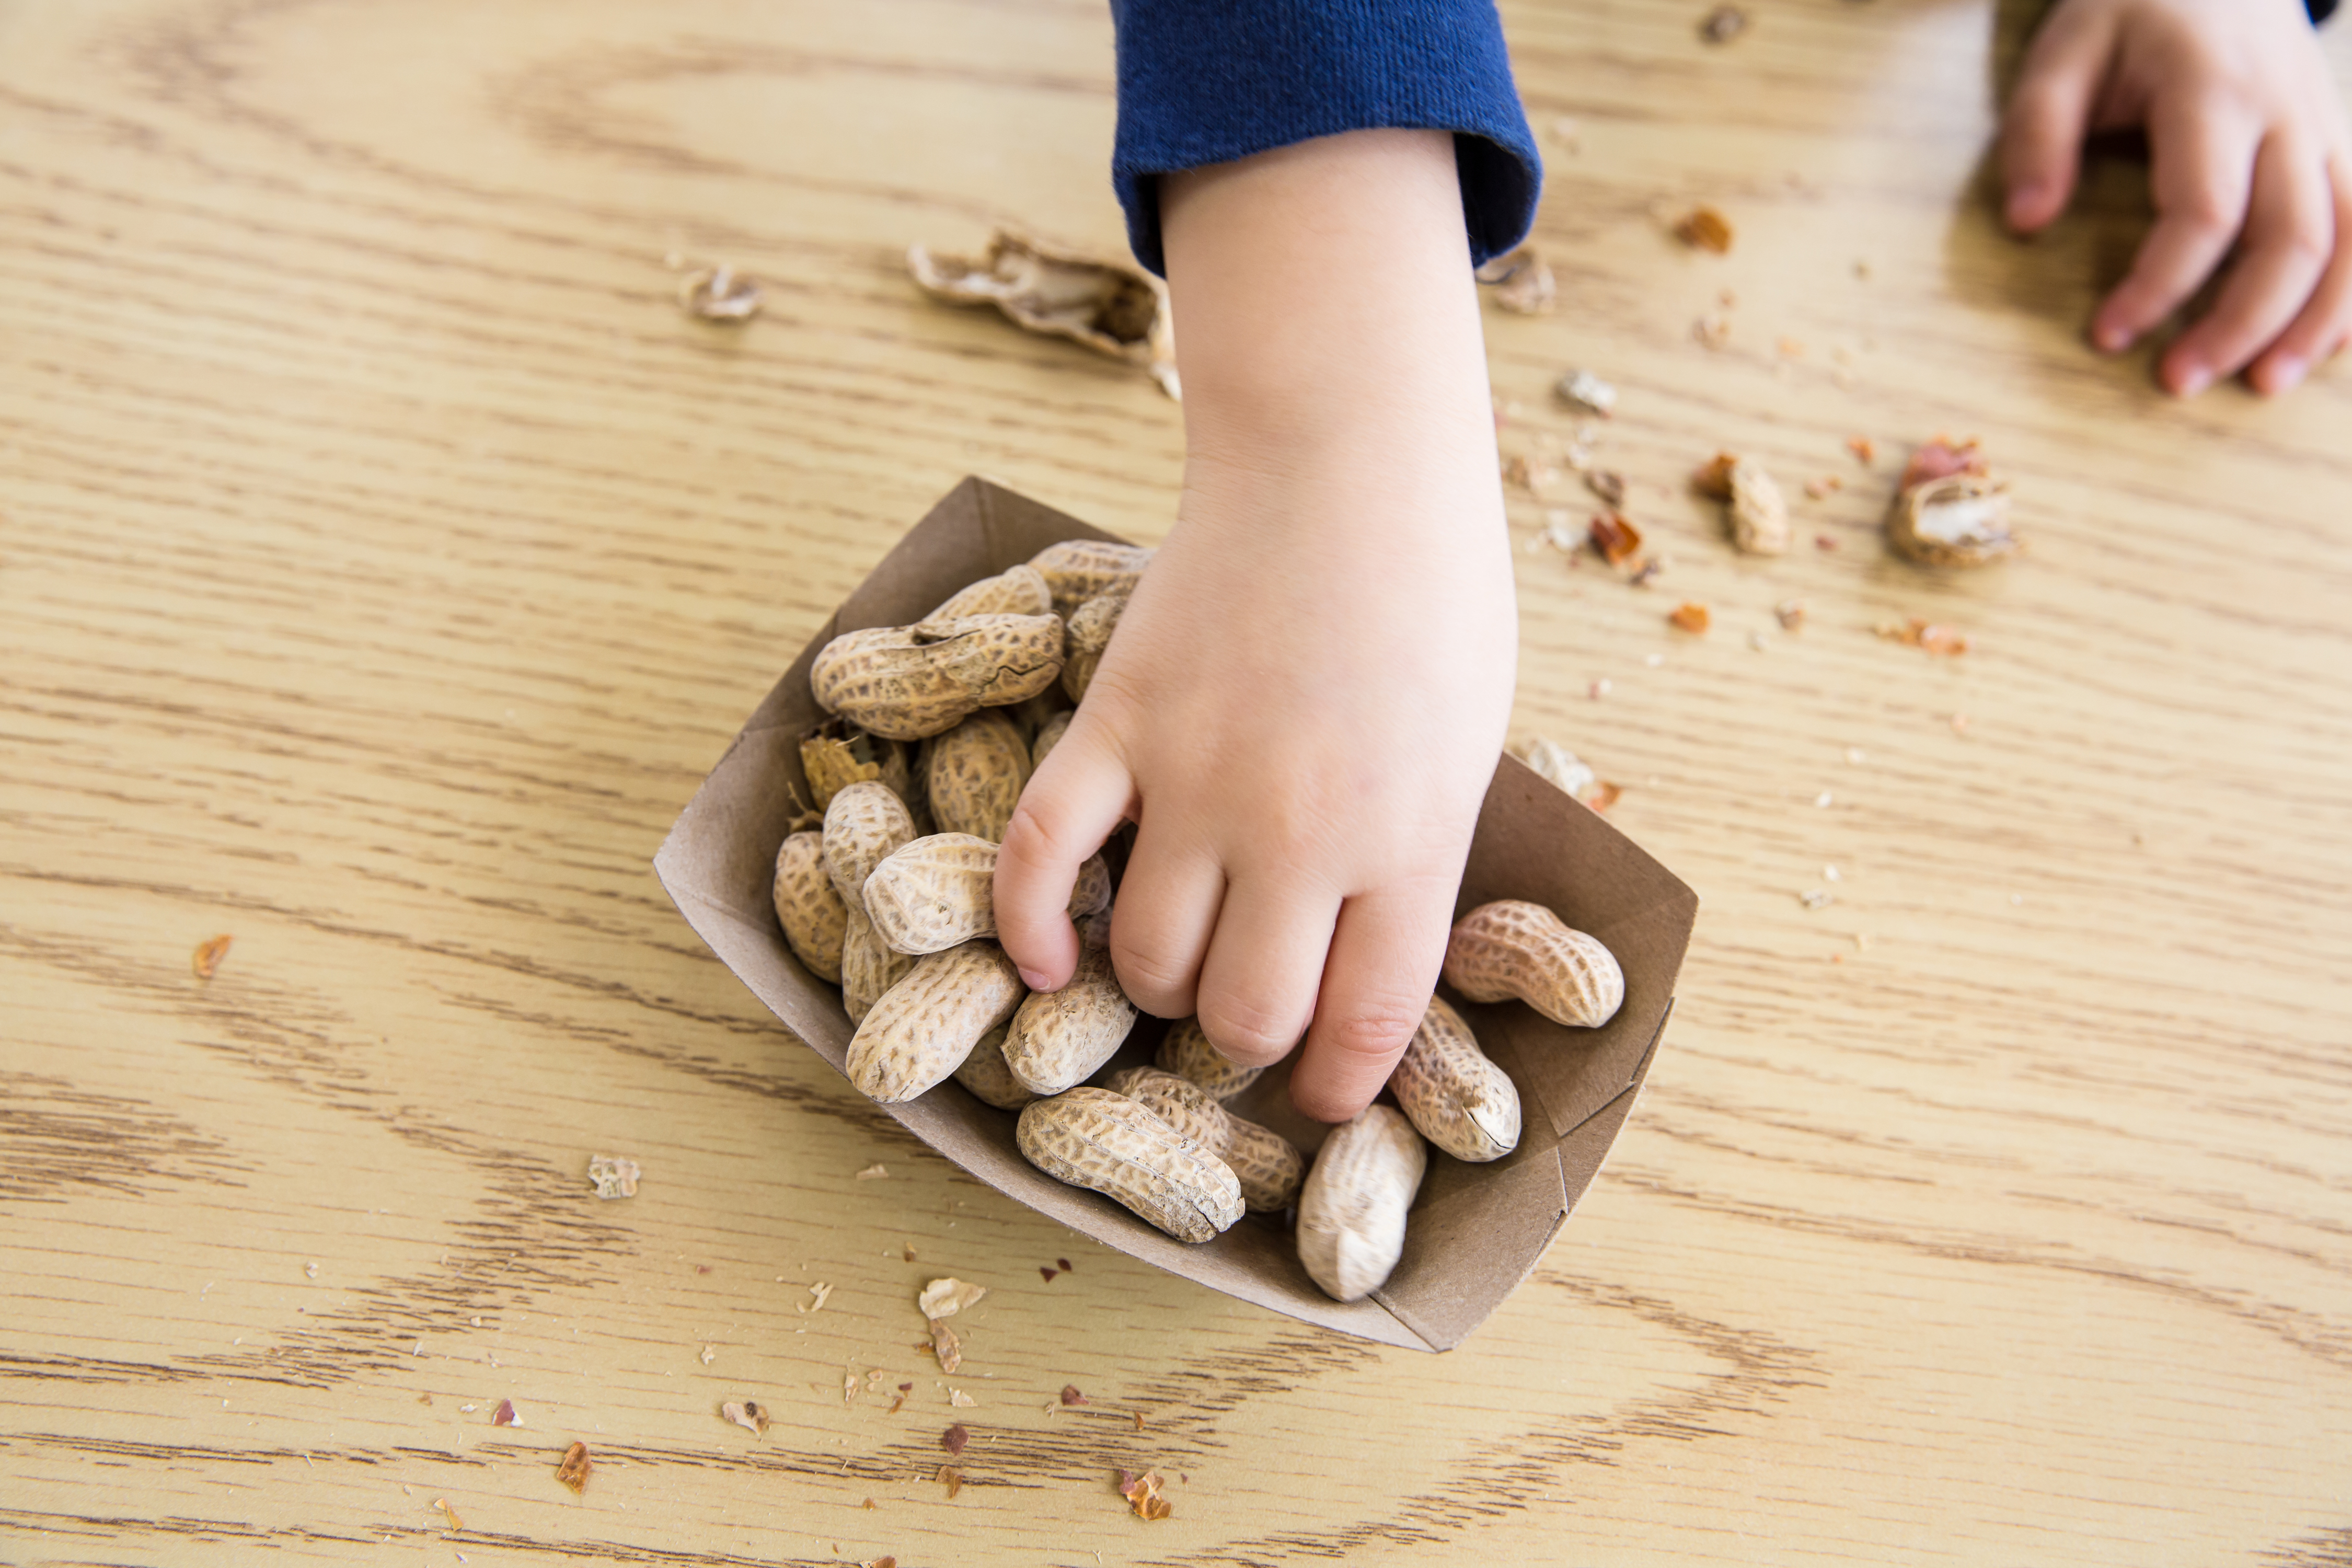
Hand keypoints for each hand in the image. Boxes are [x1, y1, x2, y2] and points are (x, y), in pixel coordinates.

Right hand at [992, 129, 1516, 1120]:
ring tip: (1172, 960)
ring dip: (1155, 985)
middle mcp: (1300, 827)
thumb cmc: (1431, 596)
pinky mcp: (1117, 721)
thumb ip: (1416, 859)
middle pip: (1245, 1011)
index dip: (1335, 1084)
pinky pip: (1039, 854)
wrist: (1345, 460)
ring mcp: (1197, 774)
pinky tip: (1042, 960)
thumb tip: (1368, 966)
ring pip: (1146, 956)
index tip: (1317, 1097)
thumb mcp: (1468, 744)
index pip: (1365, 1021)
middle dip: (1243, 1038)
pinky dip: (1028, 925)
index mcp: (1408, 837)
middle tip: (1243, 1014)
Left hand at [2002, 0, 2351, 394]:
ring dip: (2318, 320)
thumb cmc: (2130, 7)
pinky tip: (2325, 343)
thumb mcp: (2065, 50)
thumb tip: (2025, 223)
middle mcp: (2288, 113)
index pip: (2201, 211)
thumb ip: (2037, 134)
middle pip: (2292, 238)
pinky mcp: (2342, 140)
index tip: (2107, 334)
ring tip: (2263, 385)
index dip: (2158, 285)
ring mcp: (2326, 125)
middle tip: (2177, 381)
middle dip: (2240, 322)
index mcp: (2214, 89)